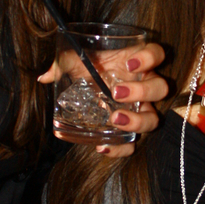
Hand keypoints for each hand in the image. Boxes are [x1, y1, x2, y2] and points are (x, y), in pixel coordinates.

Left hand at [39, 41, 167, 155]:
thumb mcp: (76, 62)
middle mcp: (145, 85)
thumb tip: (45, 77)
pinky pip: (133, 144)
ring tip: (114, 119)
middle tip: (116, 93)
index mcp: (138, 63)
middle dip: (142, 91)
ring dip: (137, 121)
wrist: (88, 91)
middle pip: (160, 88)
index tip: (130, 63)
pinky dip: (120, 149)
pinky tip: (102, 147)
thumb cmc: (89, 70)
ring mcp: (141, 110)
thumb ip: (63, 64)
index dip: (149, 58)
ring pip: (153, 118)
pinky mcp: (129, 130)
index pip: (157, 54)